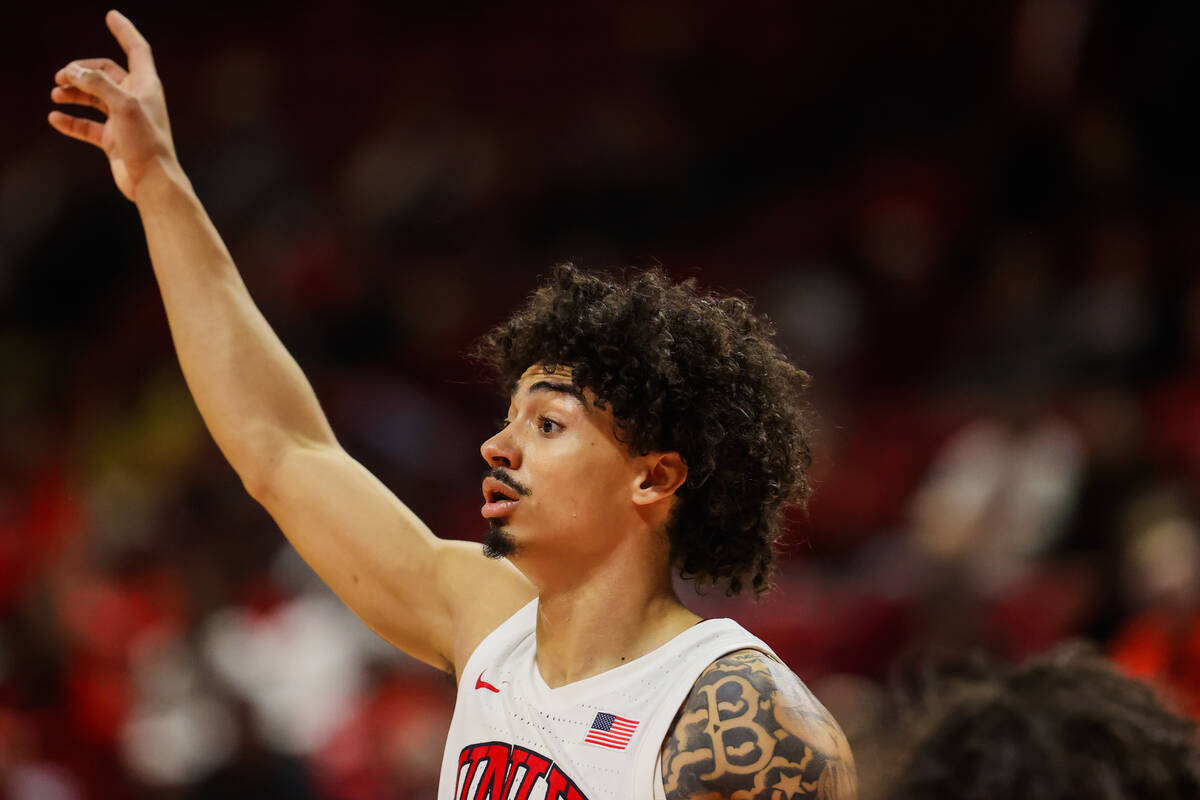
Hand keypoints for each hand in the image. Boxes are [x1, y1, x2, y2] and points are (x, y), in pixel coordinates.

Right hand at [49, 10, 177, 201]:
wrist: (152, 182)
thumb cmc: (146, 143)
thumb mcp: (123, 106)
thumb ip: (98, 84)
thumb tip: (73, 72)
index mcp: (146, 86)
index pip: (137, 50)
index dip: (125, 32)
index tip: (112, 16)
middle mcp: (136, 100)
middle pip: (105, 73)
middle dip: (82, 71)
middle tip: (61, 76)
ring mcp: (124, 120)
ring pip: (94, 98)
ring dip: (73, 93)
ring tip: (56, 94)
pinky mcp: (114, 140)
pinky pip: (88, 125)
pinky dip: (71, 120)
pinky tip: (55, 119)